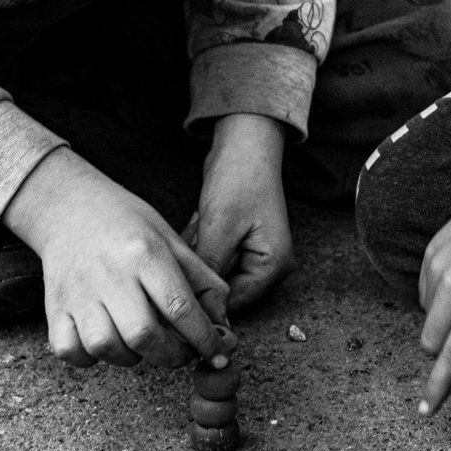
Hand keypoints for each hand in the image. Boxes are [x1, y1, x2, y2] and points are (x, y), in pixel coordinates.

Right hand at [3, 147, 230, 368]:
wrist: (69, 206)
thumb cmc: (128, 226)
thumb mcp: (172, 241)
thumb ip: (202, 283)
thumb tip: (223, 328)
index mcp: (145, 253)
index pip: (180, 307)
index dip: (204, 339)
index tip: (217, 355)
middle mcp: (110, 273)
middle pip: (142, 335)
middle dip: (171, 356)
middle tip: (180, 353)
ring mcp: (77, 292)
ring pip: (105, 348)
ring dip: (130, 358)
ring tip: (141, 344)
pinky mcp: (54, 306)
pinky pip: (68, 351)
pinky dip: (89, 358)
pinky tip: (106, 342)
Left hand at [184, 113, 294, 312]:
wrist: (244, 142)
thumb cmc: (239, 180)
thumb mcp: (219, 228)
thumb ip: (210, 271)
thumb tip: (198, 308)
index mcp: (274, 266)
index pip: (234, 302)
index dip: (203, 299)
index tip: (177, 286)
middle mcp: (269, 264)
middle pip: (224, 289)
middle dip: (200, 270)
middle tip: (192, 240)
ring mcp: (256, 253)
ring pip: (215, 272)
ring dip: (199, 254)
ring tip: (198, 226)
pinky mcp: (241, 242)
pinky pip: (214, 256)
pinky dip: (201, 243)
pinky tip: (200, 221)